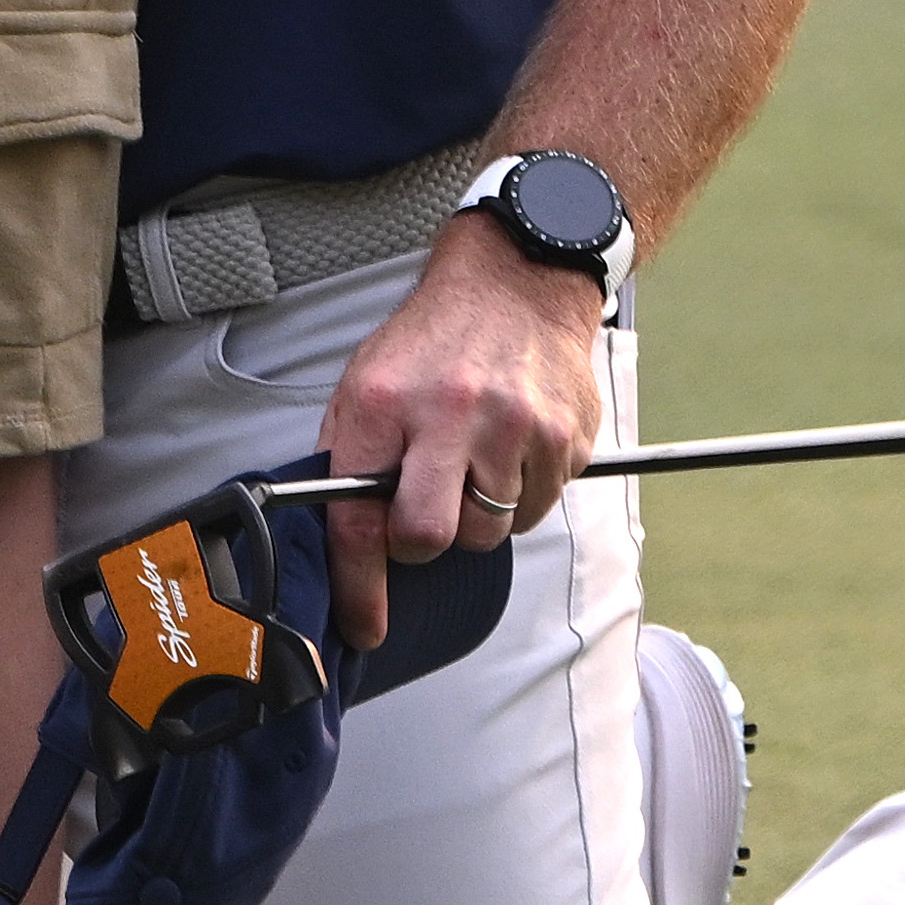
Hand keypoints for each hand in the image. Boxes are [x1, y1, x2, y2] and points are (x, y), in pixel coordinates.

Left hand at [311, 221, 609, 654]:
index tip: (362, 623)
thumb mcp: (367, 380)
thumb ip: (352, 457)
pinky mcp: (563, 436)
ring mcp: (513, 426)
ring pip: (488, 531)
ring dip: (476, 516)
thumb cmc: (435, 339)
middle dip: (424, 543)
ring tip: (474, 462)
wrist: (517, 281)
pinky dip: (519, 496)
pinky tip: (510, 450)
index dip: (358, 587)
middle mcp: (450, 413)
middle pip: (431, 537)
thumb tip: (341, 540)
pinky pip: (536, 508)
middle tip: (426, 514)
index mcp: (384, 403)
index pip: (360, 519)